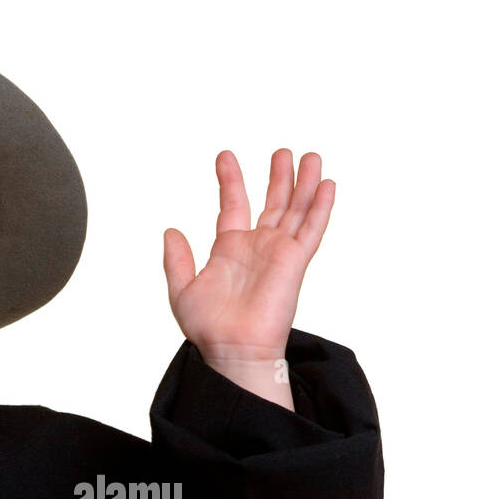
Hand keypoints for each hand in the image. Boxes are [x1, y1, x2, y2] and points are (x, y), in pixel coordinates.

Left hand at [162, 149, 333, 362]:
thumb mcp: (181, 287)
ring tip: (310, 156)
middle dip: (277, 177)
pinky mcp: (295, 261)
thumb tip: (170, 230)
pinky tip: (327, 185)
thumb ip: (176, 258)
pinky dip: (320, 207)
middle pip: (273, 203)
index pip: (234, 204)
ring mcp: (278, 252)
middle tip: (282, 151)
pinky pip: (312, 229)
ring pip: (297, 210)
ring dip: (304, 183)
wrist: (230, 347)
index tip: (225, 156)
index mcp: (229, 249)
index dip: (231, 180)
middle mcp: (257, 247)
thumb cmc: (207, 326)